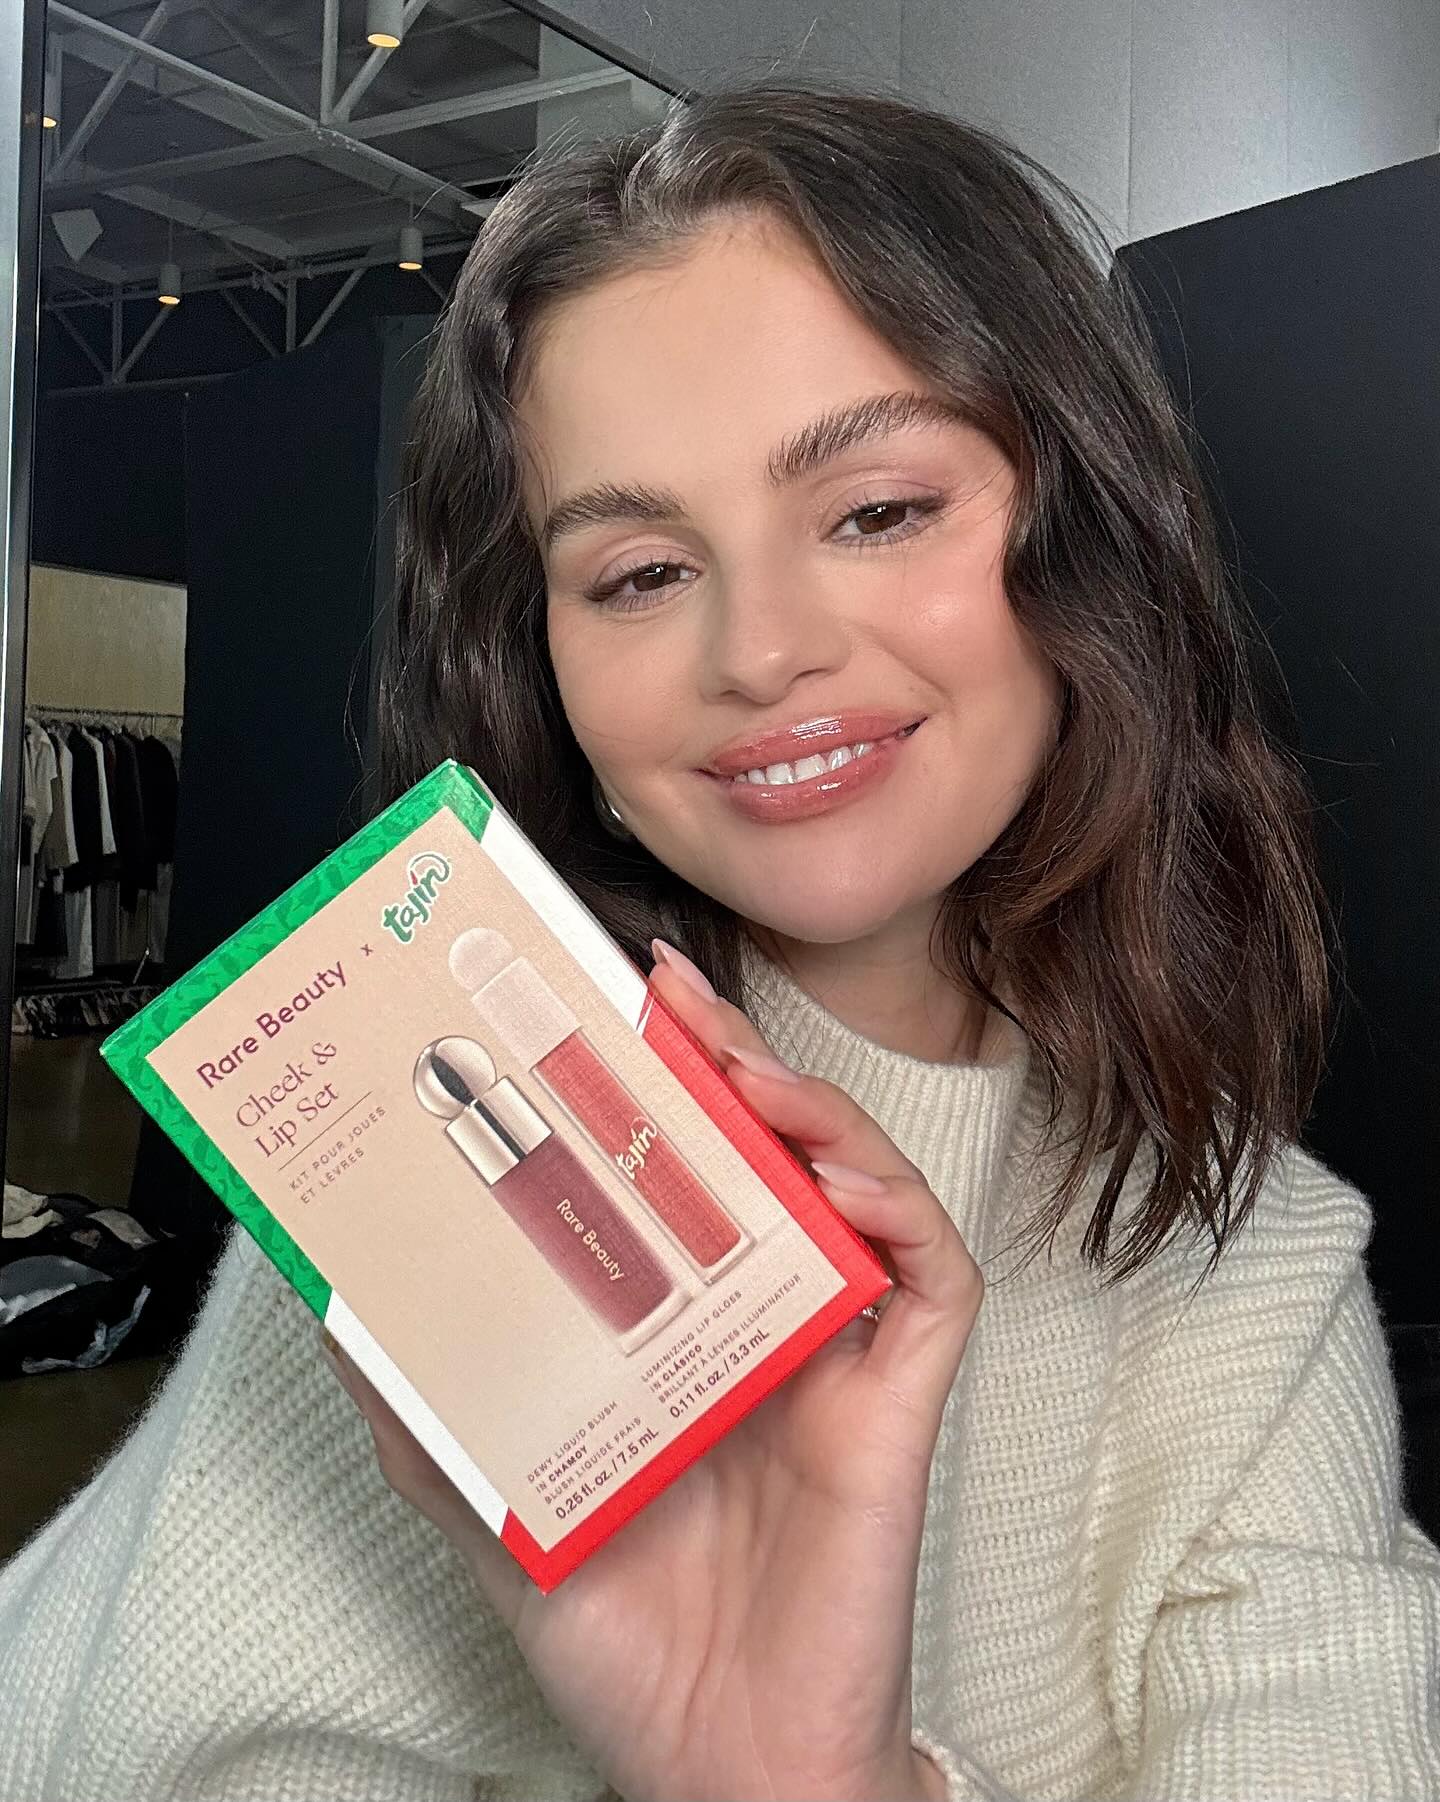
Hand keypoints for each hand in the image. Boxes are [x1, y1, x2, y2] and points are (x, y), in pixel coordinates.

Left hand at [324, 938, 981, 1801]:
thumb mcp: (486, 1490)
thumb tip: (327, 1297)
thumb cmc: (614, 1627)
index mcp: (679, 1319)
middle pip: (766, 1149)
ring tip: (745, 1068)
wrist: (709, 1755)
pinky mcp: (900, 1399)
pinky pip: (935, 1280)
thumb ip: (416, 1398)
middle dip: (728, 1056)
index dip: (654, 1079)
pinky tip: (839, 1181)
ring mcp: (839, 1347)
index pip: (678, 1168)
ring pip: (858, 1184)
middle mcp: (764, 1313)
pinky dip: (902, 1214)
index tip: (601, 1002)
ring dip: (813, 1110)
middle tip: (668, 992)